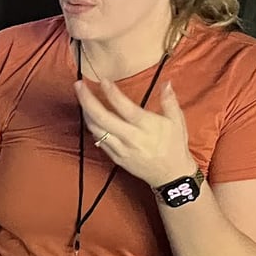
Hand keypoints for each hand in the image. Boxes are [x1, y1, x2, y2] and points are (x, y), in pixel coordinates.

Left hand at [74, 79, 196, 187]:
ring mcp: (121, 149)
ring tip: (82, 97)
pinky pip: (99, 141)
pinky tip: (89, 117)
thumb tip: (165, 82)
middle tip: (78, 85)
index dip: (112, 93)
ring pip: (96, 129)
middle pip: (102, 118)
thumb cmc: (174, 145)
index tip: (102, 80)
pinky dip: (92, 127)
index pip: (124, 107)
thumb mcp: (177, 121)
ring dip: (86, 112)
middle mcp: (131, 137)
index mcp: (146, 126)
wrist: (171, 175)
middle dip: (87, 100)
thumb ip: (169, 101)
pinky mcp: (116, 157)